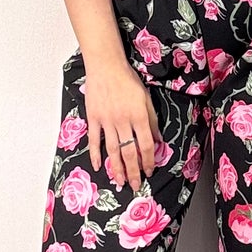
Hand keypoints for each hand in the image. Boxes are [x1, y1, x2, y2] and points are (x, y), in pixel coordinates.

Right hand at [83, 51, 163, 190]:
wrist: (106, 67)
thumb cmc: (128, 80)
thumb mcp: (146, 98)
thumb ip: (152, 120)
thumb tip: (158, 140)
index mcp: (139, 116)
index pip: (146, 144)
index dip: (148, 160)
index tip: (149, 171)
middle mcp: (123, 121)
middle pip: (129, 151)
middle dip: (133, 171)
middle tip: (135, 185)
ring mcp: (106, 121)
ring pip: (112, 150)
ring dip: (117, 168)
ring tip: (119, 181)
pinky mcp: (93, 119)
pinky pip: (94, 140)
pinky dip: (95, 154)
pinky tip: (98, 166)